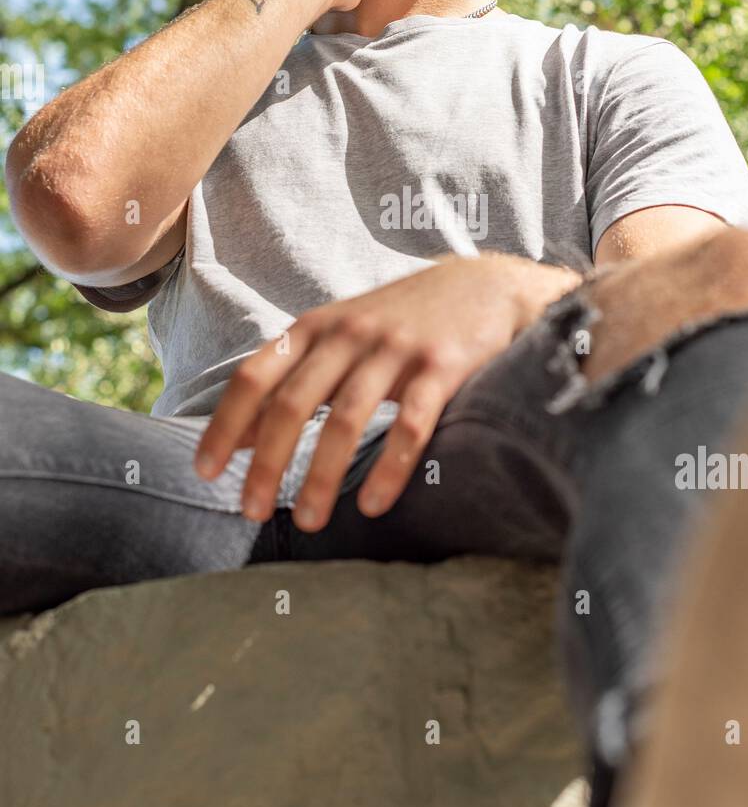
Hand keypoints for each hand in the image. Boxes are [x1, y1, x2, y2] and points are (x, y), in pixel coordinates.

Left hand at [194, 254, 578, 528]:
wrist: (483, 285)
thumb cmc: (400, 319)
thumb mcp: (337, 336)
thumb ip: (291, 378)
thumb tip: (238, 437)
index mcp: (314, 328)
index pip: (254, 377)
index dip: (225, 425)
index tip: (205, 473)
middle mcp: (348, 335)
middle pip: (292, 404)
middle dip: (268, 463)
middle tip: (252, 512)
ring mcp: (395, 349)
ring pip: (346, 420)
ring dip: (322, 476)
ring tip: (310, 522)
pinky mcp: (441, 366)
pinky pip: (409, 424)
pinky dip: (389, 468)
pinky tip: (374, 505)